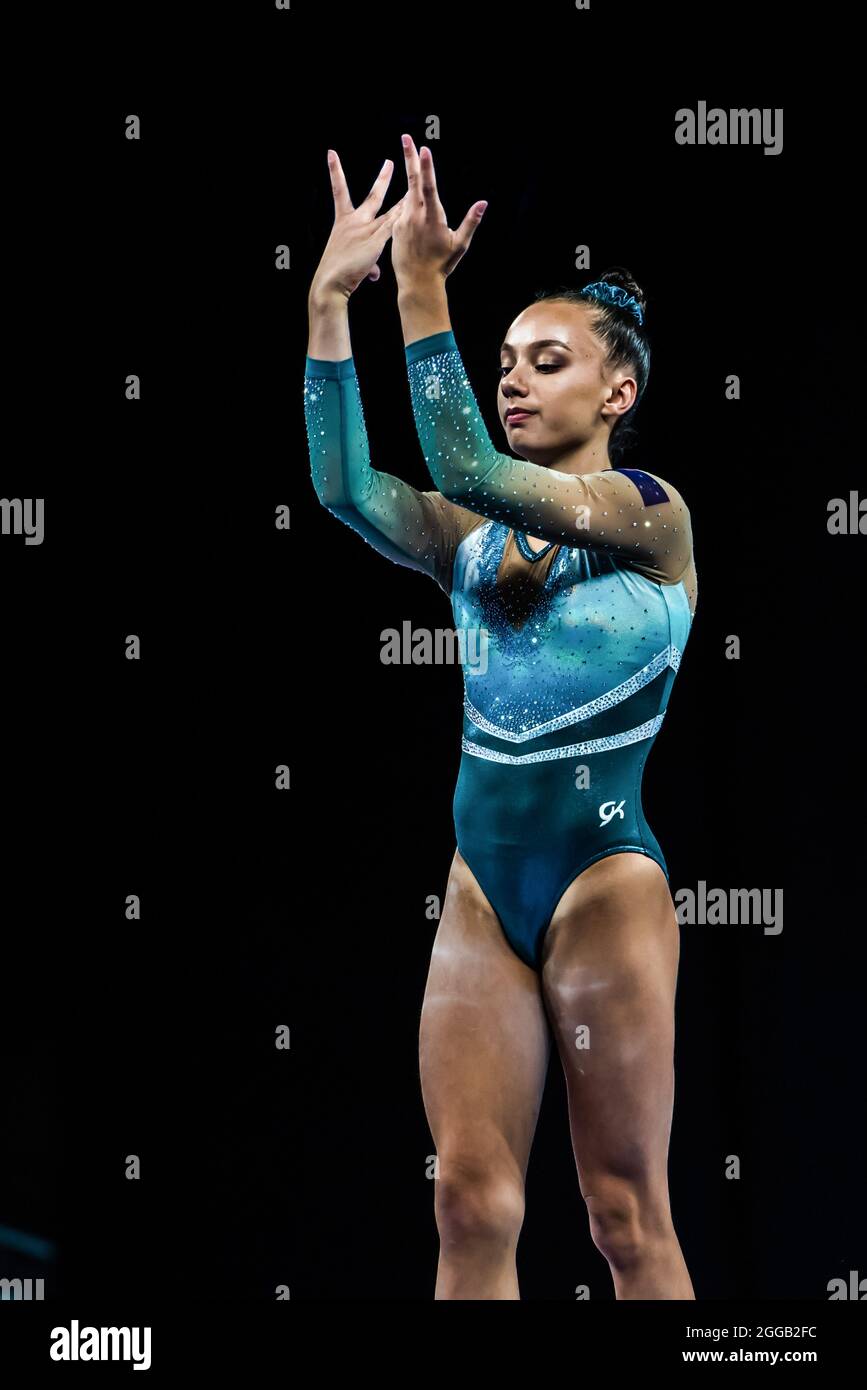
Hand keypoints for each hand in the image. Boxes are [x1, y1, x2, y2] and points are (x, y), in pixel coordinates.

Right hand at [310, 150, 406, 299]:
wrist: (330, 282)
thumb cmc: (336, 275)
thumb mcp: (347, 261)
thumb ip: (368, 264)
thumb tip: (375, 272)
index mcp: (342, 222)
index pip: (338, 191)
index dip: (335, 171)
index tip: (332, 154)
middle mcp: (354, 222)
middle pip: (372, 196)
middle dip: (382, 179)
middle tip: (390, 163)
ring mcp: (366, 230)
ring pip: (390, 213)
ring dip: (403, 202)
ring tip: (414, 189)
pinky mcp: (375, 241)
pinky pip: (393, 228)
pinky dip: (404, 223)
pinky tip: (414, 214)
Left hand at [391, 135, 486, 288]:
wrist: (417, 283)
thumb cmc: (442, 265)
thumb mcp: (460, 245)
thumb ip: (471, 222)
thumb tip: (483, 203)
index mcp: (433, 218)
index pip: (428, 187)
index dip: (426, 167)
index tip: (423, 149)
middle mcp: (415, 217)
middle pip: (412, 182)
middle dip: (410, 158)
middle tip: (406, 137)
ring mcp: (403, 221)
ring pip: (407, 194)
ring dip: (410, 174)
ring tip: (408, 152)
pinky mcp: (395, 228)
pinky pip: (402, 211)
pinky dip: (408, 203)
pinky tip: (413, 204)